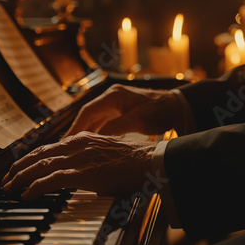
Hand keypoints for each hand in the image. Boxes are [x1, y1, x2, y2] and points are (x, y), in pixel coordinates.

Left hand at [1, 131, 156, 199]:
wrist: (150, 160)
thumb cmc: (133, 162)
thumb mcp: (106, 156)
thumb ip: (90, 163)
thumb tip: (81, 178)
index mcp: (82, 139)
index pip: (50, 147)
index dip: (32, 157)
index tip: (21, 166)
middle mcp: (77, 145)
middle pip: (40, 154)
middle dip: (20, 166)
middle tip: (7, 178)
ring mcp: (79, 158)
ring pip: (41, 165)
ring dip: (22, 176)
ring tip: (9, 186)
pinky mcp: (84, 172)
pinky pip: (53, 179)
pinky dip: (37, 186)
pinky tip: (27, 193)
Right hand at [65, 84, 184, 136]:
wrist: (178, 108)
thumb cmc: (161, 110)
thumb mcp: (137, 120)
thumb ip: (115, 129)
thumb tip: (95, 140)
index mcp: (113, 95)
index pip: (88, 111)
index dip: (76, 127)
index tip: (66, 141)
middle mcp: (111, 98)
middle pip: (88, 116)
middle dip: (77, 131)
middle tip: (65, 148)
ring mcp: (115, 105)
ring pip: (94, 120)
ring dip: (85, 133)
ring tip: (74, 149)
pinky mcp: (120, 112)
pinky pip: (103, 123)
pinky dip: (96, 133)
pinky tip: (90, 144)